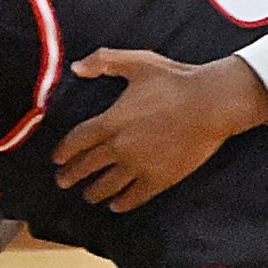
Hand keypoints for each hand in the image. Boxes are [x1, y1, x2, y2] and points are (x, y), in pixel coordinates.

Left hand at [51, 50, 267, 211]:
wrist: (211, 103)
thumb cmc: (175, 80)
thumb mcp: (137, 62)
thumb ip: (104, 61)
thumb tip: (76, 68)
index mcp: (111, 121)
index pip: (78, 141)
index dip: (64, 151)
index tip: (56, 159)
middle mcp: (120, 147)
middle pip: (88, 166)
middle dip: (71, 176)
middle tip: (63, 182)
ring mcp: (140, 166)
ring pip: (108, 186)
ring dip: (94, 193)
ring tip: (88, 196)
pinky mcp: (160, 178)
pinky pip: (135, 197)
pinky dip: (122, 203)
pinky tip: (115, 205)